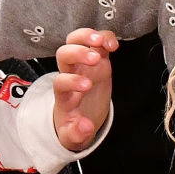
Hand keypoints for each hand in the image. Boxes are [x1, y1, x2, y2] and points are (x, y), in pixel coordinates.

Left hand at [53, 27, 117, 149]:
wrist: (80, 117)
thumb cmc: (75, 125)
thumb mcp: (73, 137)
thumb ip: (76, 134)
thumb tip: (85, 126)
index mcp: (63, 94)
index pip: (60, 81)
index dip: (71, 81)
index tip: (87, 86)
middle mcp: (70, 74)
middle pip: (64, 54)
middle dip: (78, 52)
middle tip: (94, 59)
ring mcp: (82, 63)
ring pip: (76, 40)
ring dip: (87, 36)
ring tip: (102, 42)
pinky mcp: (97, 59)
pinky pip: (97, 41)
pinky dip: (104, 37)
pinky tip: (114, 45)